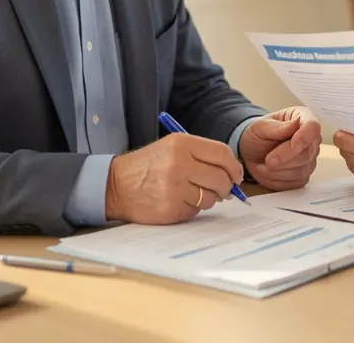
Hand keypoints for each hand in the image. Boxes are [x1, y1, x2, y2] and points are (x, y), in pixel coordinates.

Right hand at [105, 133, 243, 223]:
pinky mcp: (171, 208)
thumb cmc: (149, 166)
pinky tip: (179, 201)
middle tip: (223, 190)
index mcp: (182, 144)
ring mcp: (175, 187)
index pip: (222, 154)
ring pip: (212, 197)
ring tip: (193, 193)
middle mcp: (179, 164)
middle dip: (226, 186)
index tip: (236, 176)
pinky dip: (193, 208)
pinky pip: (197, 210)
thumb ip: (202, 155)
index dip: (234, 167)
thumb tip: (233, 174)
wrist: (116, 185)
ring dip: (209, 198)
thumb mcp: (172, 147)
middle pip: (221, 178)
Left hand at [238, 107, 321, 190]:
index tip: (292, 146)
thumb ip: (275, 127)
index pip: (312, 127)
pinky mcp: (304, 175)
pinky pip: (296, 182)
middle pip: (307, 152)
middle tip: (268, 160)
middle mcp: (311, 139)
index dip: (303, 138)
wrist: (252, 152)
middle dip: (285, 158)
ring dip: (278, 170)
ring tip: (264, 164)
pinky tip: (269, 172)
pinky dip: (279, 179)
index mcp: (302, 118)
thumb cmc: (257, 135)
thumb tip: (293, 125)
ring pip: (302, 170)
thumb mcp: (259, 126)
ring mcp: (310, 158)